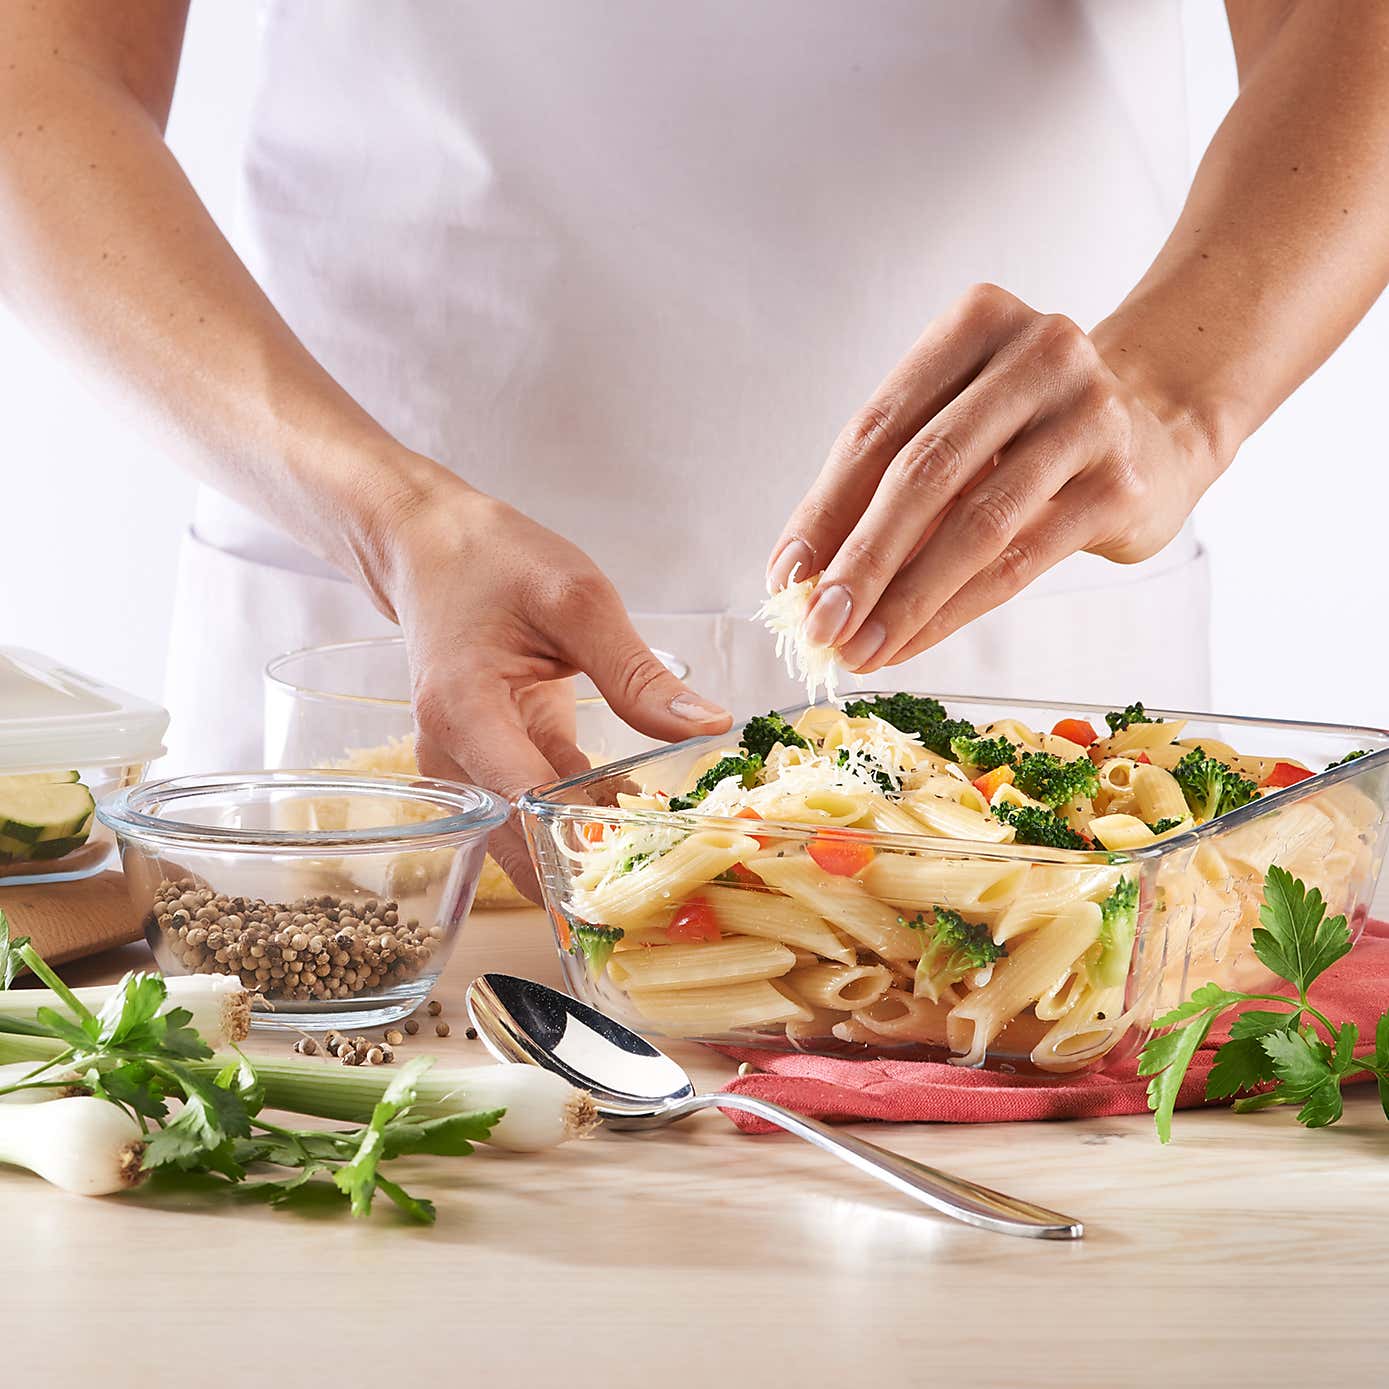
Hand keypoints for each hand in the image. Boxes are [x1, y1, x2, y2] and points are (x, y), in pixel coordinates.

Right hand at [370, 465, 731, 897]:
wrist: (432, 548)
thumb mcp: (577, 601)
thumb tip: (707, 725)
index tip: (651, 868)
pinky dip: (587, 815)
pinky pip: (540, 808)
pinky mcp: (491, 763)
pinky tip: (641, 815)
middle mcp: (453, 757)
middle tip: (677, 876)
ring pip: (531, 838)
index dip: (587, 847)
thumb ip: (636, 673)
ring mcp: (466, 768)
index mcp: (464, 714)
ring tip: (668, 852)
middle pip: (523, 843)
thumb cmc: (495, 562)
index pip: (526, 808)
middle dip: (594, 868)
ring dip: (593, 849)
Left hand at [765, 284, 1222, 671]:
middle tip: (816, 622)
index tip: (784, 574)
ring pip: (975, 524)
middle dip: (860, 560)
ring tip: (857, 647)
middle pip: (923, 473)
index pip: (877, 428)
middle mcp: (1038, 354)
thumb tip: (807, 574)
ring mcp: (1089, 415)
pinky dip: (954, 610)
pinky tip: (911, 642)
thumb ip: (889, 481)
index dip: (822, 509)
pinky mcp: (1119, 483)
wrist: (1159, 427)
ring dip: (905, 598)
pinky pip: (1021, 562)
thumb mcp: (957, 427)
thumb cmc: (1027, 429)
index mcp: (977, 323)